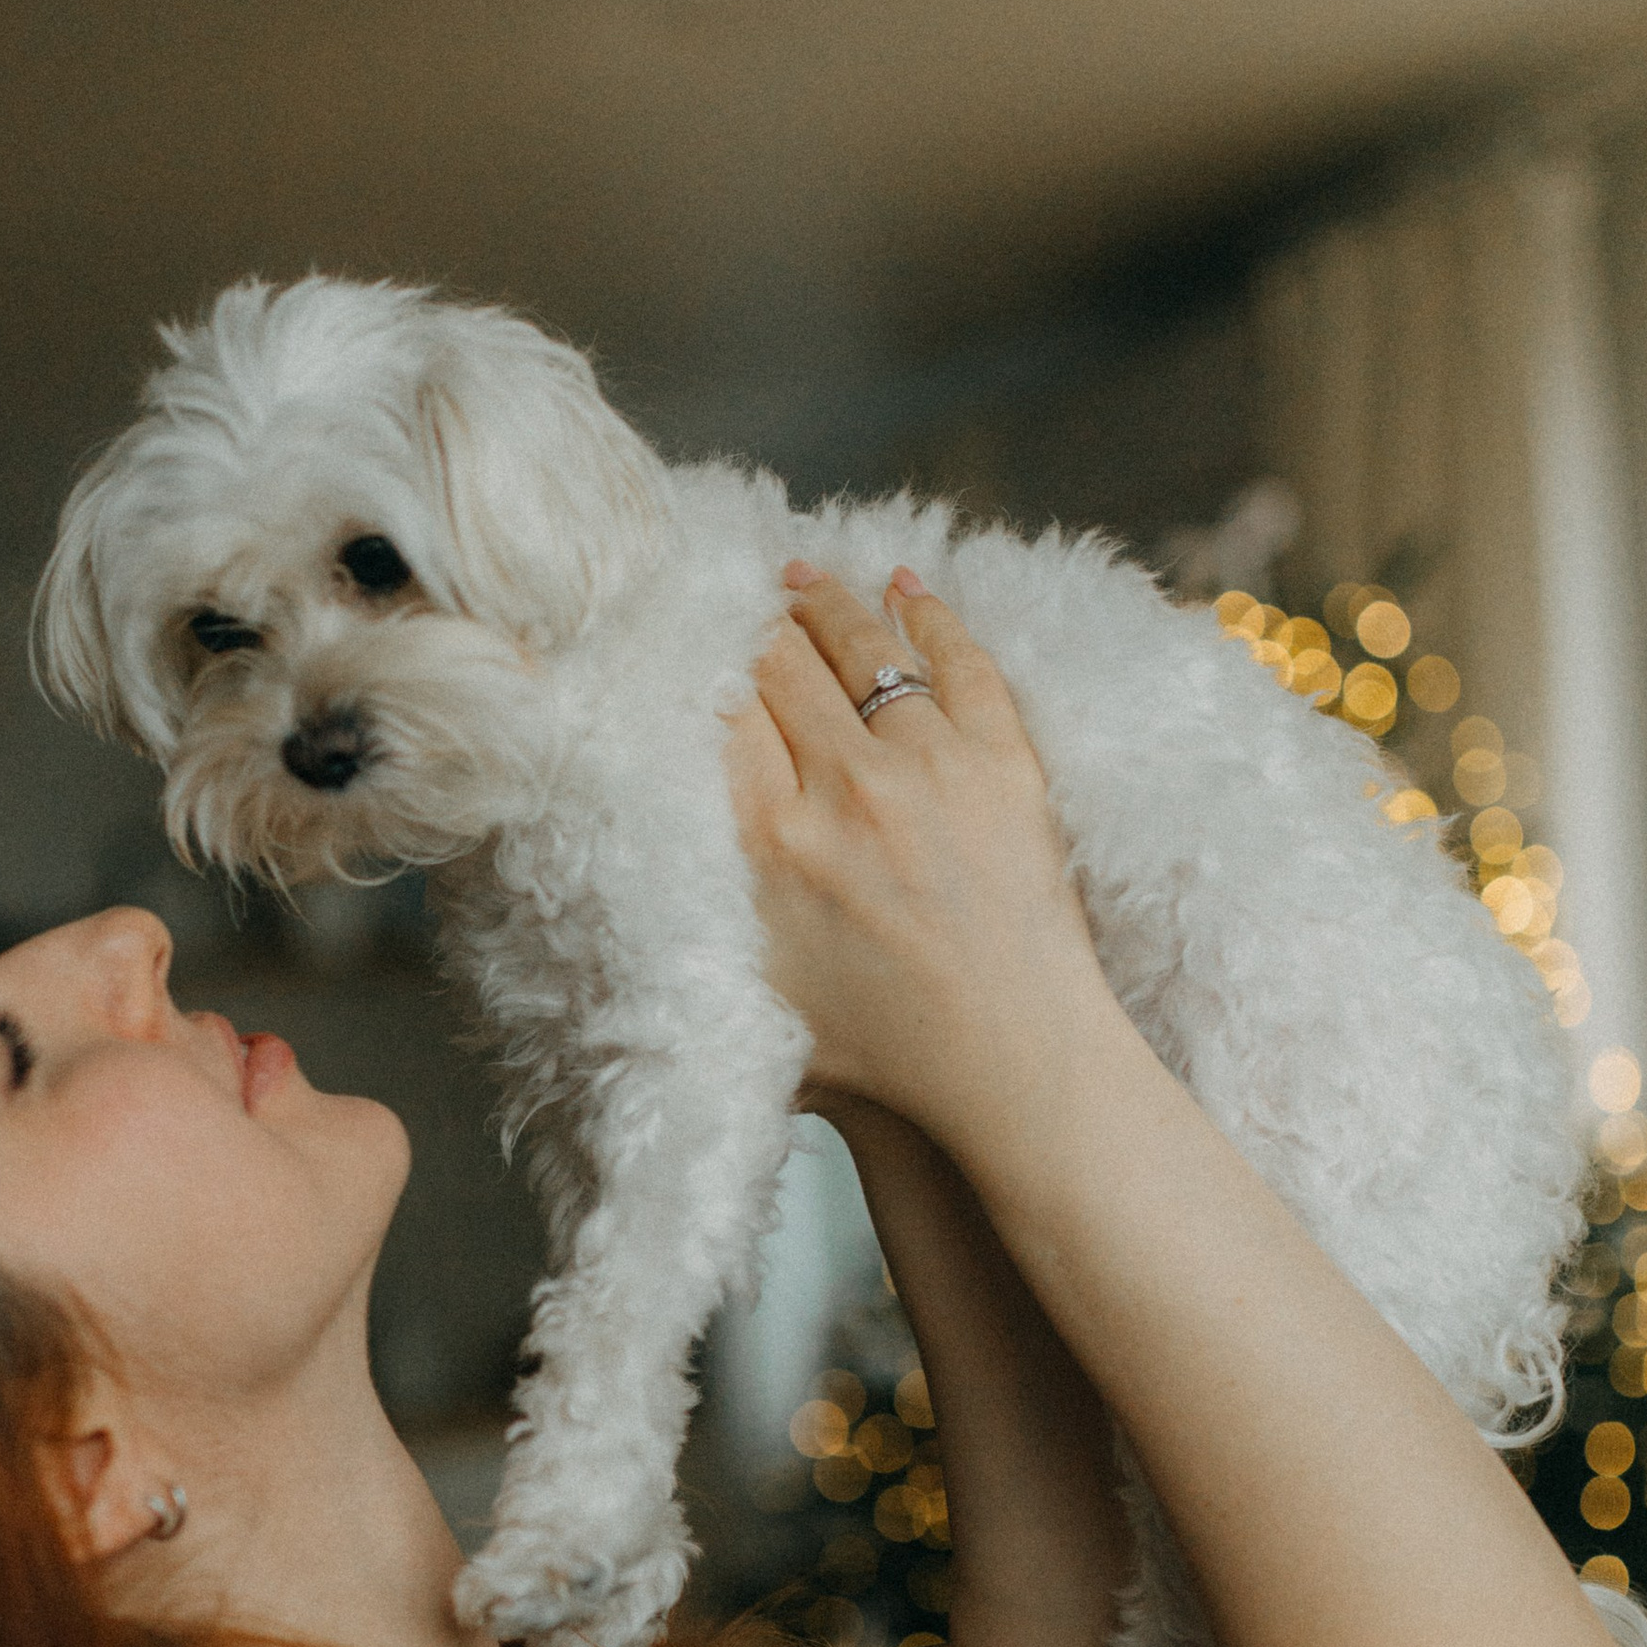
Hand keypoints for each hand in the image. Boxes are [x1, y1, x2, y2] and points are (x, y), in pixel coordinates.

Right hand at [724, 560, 1115, 1149]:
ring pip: (867, 647)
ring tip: (804, 580)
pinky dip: (929, 617)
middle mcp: (845, 791)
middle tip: (744, 599)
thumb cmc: (879, 1054)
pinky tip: (904, 590)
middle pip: (784, 665)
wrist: (1010, 1067)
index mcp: (770, 845)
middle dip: (758, 623)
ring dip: (830, 604)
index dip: (706, 662)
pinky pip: (959, 662)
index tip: (693, 639)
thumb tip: (636, 863)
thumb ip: (702, 914)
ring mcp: (932, 769)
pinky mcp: (1005, 763)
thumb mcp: (752, 991)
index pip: (724, 710)